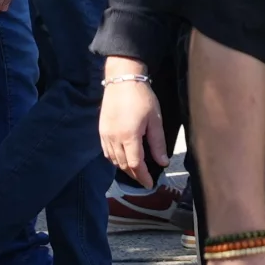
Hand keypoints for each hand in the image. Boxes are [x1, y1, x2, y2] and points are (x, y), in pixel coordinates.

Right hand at [100, 66, 167, 186]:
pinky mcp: (101, 131)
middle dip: (135, 175)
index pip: (135, 165)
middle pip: (123, 165)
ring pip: (114, 160)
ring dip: (124, 168)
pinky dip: (115, 159)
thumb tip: (162, 162)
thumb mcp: (155, 119)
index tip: (150, 184)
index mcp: (129, 137)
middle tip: (145, 179)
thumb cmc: (142, 97)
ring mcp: (105, 136)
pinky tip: (122, 158)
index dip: (143, 177)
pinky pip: (107, 152)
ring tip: (136, 171)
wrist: (122, 80)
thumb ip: (158, 143)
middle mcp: (114, 139)